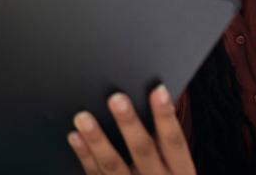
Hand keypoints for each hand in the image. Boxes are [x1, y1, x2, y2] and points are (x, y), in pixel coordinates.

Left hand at [68, 86, 194, 174]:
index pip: (173, 141)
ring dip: (97, 139)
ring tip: (84, 117)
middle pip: (143, 150)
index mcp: (180, 171)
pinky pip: (96, 174)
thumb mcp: (176, 166)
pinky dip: (84, 155)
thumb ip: (165, 140)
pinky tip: (75, 137)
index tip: (157, 90)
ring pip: (114, 165)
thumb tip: (155, 97)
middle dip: (128, 123)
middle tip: (116, 98)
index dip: (165, 116)